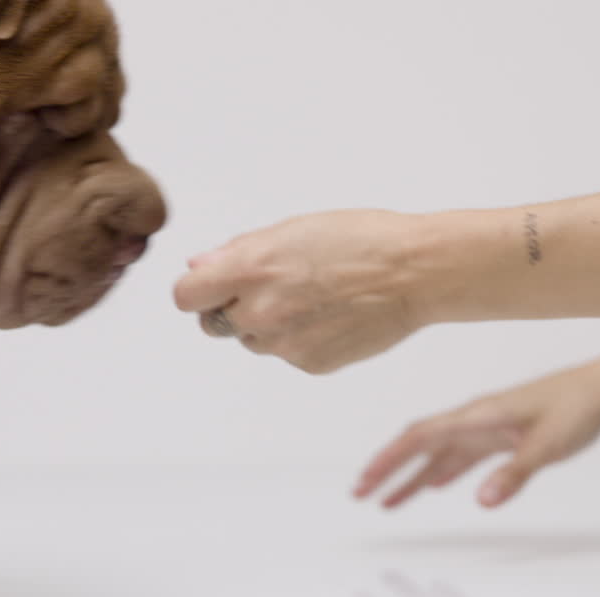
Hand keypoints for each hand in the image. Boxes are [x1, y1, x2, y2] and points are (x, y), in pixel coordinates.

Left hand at [173, 210, 435, 373]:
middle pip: (213, 325)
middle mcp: (259, 311)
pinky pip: (288, 354)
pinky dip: (301, 339)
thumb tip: (198, 266)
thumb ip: (237, 252)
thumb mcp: (291, 229)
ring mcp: (284, 344)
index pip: (185, 298)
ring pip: (252, 341)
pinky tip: (331, 315)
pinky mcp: (310, 364)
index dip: (198, 292)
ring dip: (267, 325)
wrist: (414, 273)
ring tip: (311, 299)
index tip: (212, 287)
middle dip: (229, 309)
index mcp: (249, 270)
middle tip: (270, 289)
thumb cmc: (358, 240)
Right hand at [356, 356, 599, 508]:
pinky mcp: (505, 436)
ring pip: (439, 454)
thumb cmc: (578, 408)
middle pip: (420, 445)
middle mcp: (475, 420)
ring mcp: (489, 428)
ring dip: (413, 477)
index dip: (389, 460)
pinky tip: (437, 487)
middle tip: (361, 495)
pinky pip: (464, 456)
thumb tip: (480, 503)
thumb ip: (514, 473)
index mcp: (478, 416)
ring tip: (388, 503)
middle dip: (389, 469)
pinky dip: (445, 472)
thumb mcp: (548, 444)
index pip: (420, 437)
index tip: (365, 483)